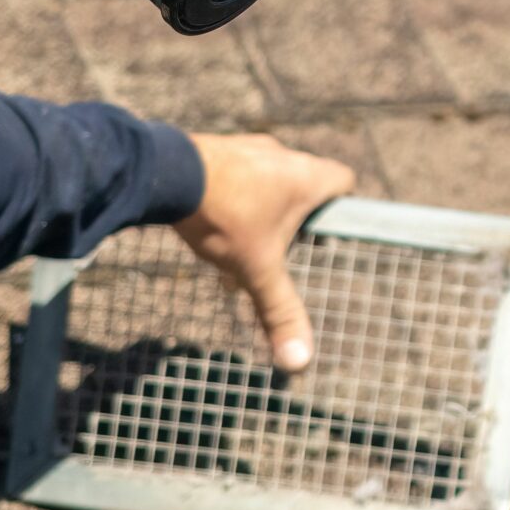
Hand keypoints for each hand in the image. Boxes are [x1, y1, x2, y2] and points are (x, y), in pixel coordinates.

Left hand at [174, 134, 353, 372]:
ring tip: (242, 245)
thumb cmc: (222, 218)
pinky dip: (234, 199)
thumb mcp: (256, 271)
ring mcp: (249, 148)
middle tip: (281, 249)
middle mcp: (283, 155)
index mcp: (306, 177)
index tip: (325, 233)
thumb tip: (300, 361)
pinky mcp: (219, 149)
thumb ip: (279, 312)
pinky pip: (238, 175)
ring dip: (261, 211)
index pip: (344, 180)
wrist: (165, 174)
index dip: (342, 205)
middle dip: (294, 221)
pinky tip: (214, 226)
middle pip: (305, 185)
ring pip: (268, 182)